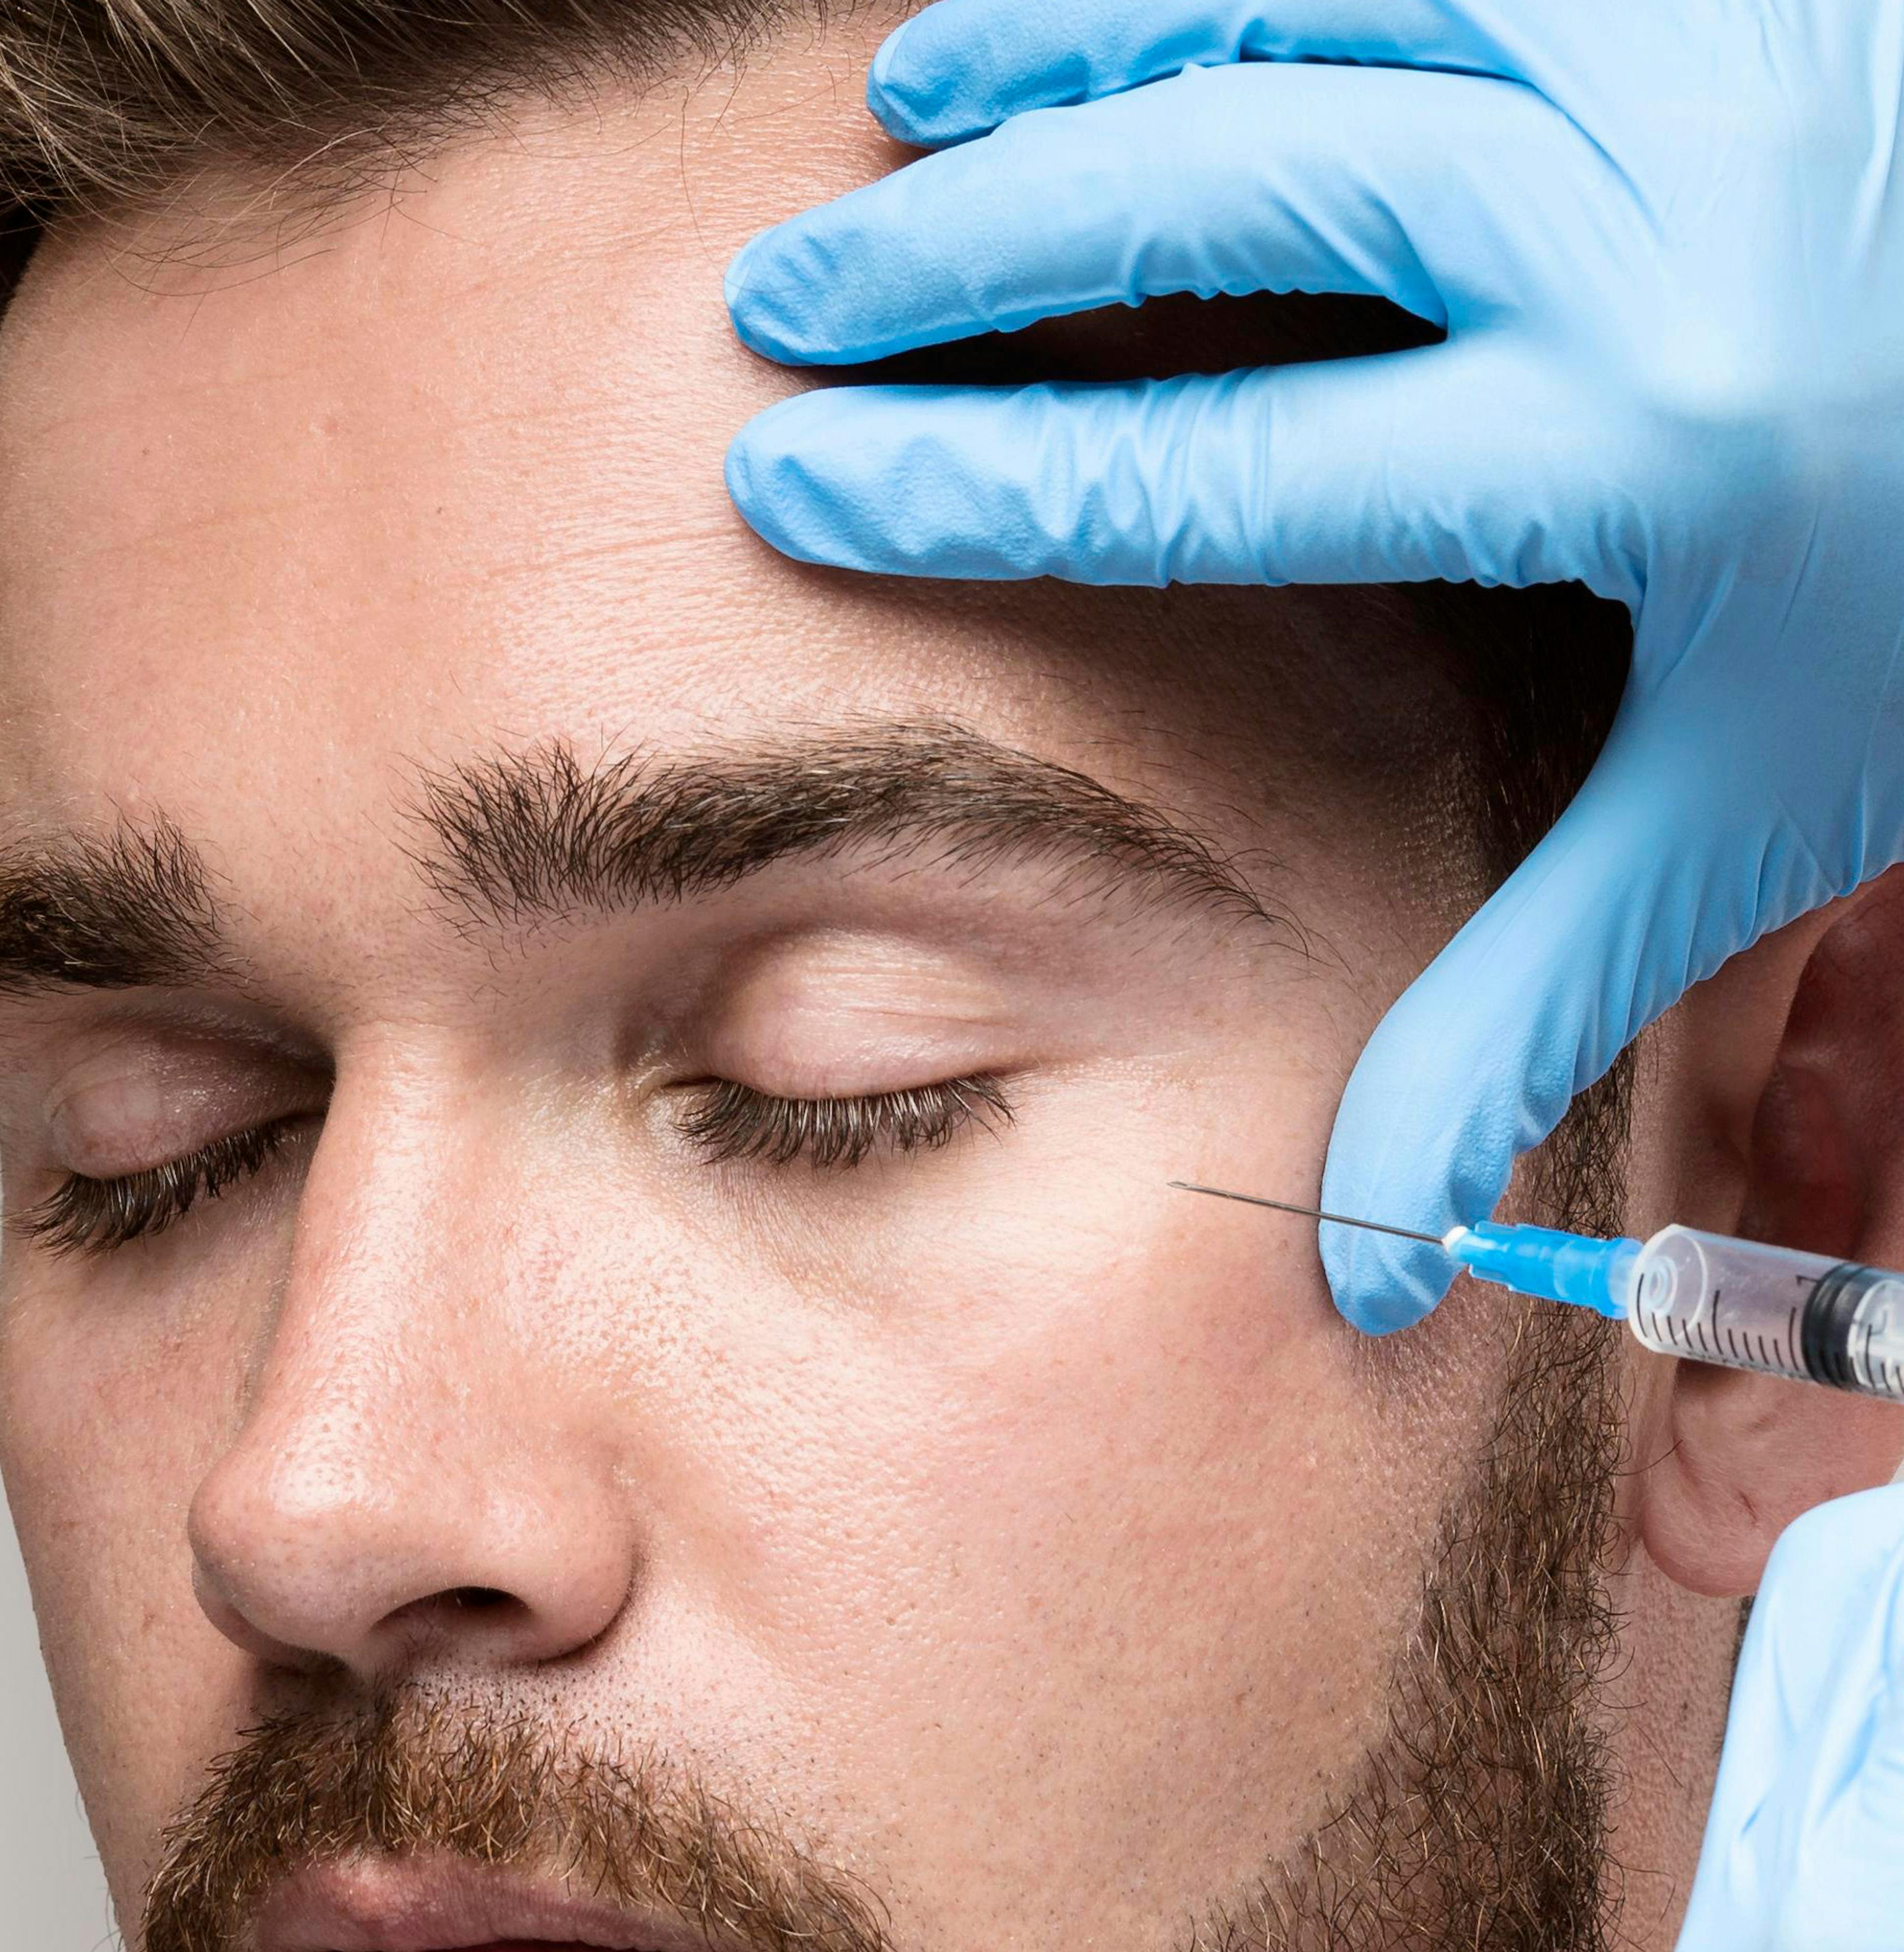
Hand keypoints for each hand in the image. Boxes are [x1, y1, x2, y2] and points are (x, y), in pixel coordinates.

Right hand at [723, 0, 1903, 1328]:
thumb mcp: (1727, 819)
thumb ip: (1523, 1007)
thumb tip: (1365, 1266)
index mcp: (1625, 447)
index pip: (1220, 460)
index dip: (983, 471)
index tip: (798, 473)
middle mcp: (1637, 218)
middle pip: (1230, 192)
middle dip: (974, 241)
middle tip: (785, 294)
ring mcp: (1667, 52)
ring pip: (1296, 15)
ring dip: (1071, 58)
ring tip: (894, 115)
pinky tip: (1095, 19)